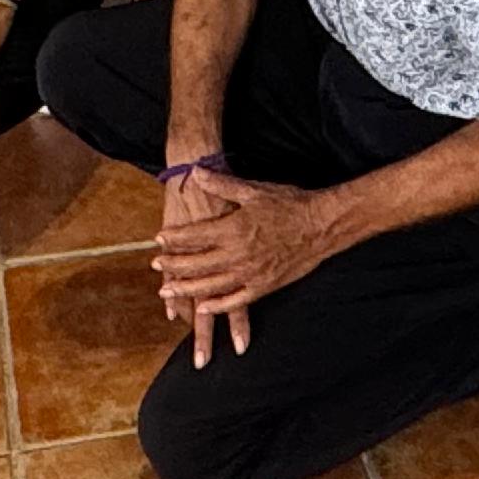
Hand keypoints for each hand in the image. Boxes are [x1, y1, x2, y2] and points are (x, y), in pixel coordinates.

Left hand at [151, 171, 336, 362]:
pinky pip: (236, 300)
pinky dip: (218, 305)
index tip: (158, 240)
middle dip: (173, 265)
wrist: (322, 225)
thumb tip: (196, 171)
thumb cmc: (289, 204)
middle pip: (197, 264)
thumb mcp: (254, 190)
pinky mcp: (264, 286)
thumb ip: (222, 183)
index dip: (174, 238)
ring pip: (211, 286)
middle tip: (156, 265)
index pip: (195, 236)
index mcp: (234, 229)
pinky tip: (203, 308)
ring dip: (187, 289)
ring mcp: (251, 273)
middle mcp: (238, 255)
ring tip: (168, 291)